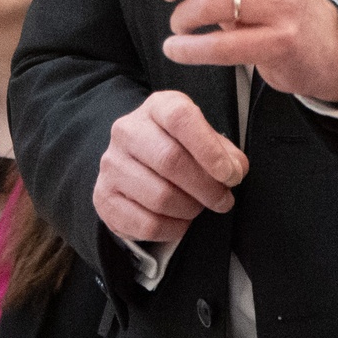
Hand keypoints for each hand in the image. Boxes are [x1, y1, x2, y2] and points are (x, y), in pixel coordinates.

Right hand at [94, 89, 247, 244]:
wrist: (136, 166)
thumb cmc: (179, 150)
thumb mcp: (203, 140)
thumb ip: (224, 153)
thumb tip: (233, 171)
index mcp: (156, 107)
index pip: (180, 118)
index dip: (209, 149)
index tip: (230, 174)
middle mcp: (127, 130)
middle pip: (170, 160)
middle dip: (206, 187)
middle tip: (223, 200)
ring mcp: (112, 164)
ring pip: (159, 196)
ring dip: (190, 209)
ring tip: (198, 207)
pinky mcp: (104, 197)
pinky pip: (146, 224)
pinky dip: (173, 229)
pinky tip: (180, 222)